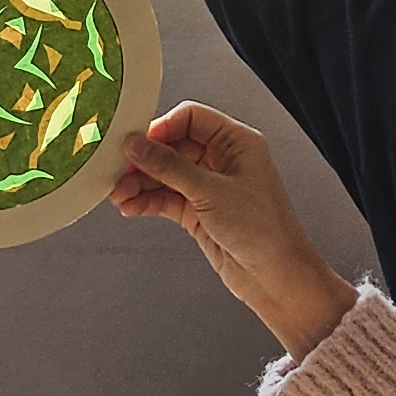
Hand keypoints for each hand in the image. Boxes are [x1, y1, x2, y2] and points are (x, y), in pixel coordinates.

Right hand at [107, 103, 359, 358]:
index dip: (161, 128)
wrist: (276, 277)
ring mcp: (210, 186)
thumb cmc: (262, 229)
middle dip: (145, 159)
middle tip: (118, 170)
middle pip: (173, 146)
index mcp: (236, 142)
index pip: (191, 118)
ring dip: (141, 183)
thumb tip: (136, 145)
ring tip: (119, 194)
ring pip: (166, 174)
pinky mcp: (199, 211)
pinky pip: (167, 198)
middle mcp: (223, 160)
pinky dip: (148, 201)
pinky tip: (131, 207)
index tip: (136, 143)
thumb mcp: (210, 192)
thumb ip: (169, 167)